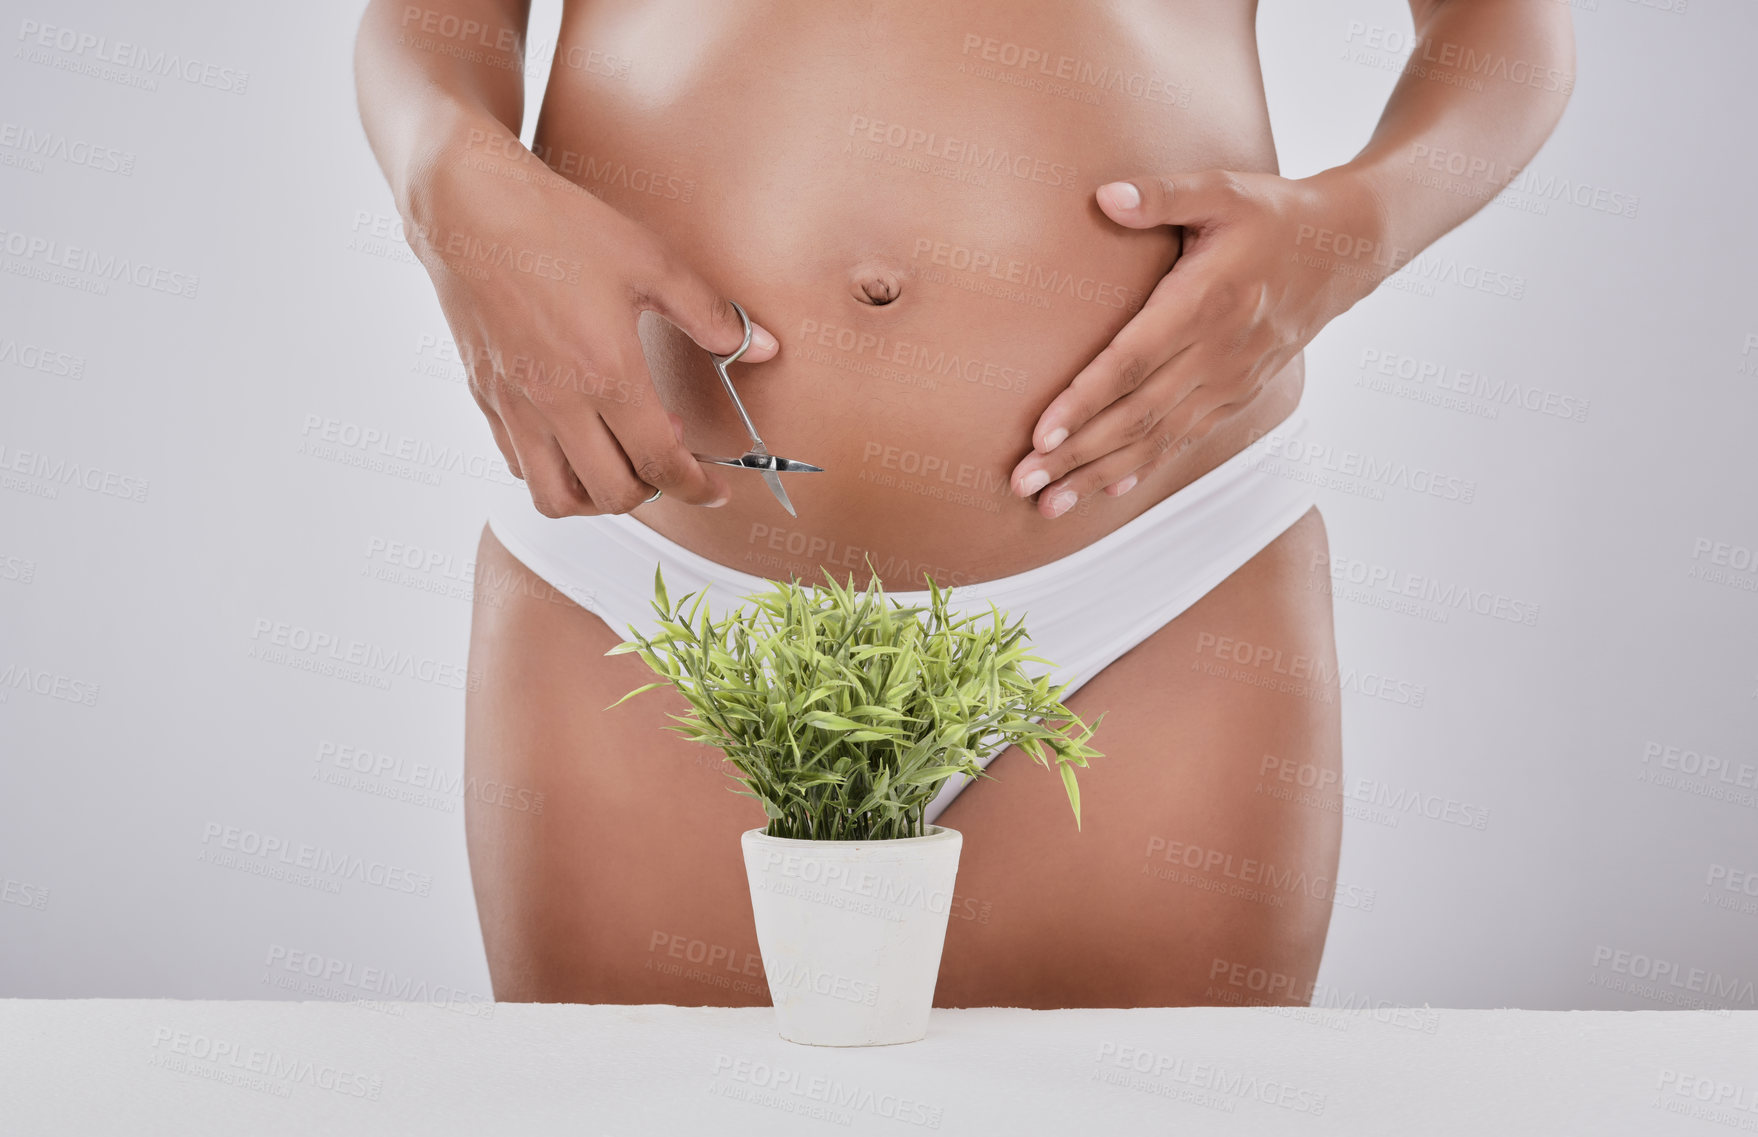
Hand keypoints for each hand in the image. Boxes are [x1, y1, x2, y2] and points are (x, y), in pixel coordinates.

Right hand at [407, 125, 779, 517]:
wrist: (469, 206)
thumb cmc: (560, 227)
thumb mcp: (651, 263)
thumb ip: (711, 315)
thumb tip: (766, 348)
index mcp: (606, 373)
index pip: (659, 464)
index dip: (696, 487)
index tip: (714, 489)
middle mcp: (557, 402)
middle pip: (612, 495)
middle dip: (653, 492)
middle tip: (671, 461)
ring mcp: (514, 405)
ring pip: (554, 496)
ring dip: (596, 496)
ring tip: (619, 461)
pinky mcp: (485, 396)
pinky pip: (517, 463)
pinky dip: (552, 470)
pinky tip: (574, 436)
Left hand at [1010, 168, 1387, 517]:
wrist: (1346, 250)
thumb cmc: (1275, 214)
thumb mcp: (1224, 189)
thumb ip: (1163, 195)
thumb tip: (1104, 196)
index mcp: (1205, 301)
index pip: (1133, 362)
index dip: (1085, 401)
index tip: (1041, 433)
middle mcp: (1217, 352)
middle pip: (1136, 415)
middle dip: (1076, 454)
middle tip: (1022, 484)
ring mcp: (1230, 380)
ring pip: (1156, 438)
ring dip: (1099, 474)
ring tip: (1049, 504)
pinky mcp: (1238, 394)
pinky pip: (1185, 440)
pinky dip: (1143, 466)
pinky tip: (1106, 489)